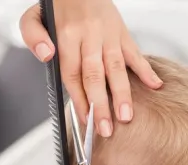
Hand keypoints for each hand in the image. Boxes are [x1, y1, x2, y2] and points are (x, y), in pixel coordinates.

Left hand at [19, 0, 162, 136]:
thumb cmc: (59, 8)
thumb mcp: (33, 16)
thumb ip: (32, 36)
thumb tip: (46, 56)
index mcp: (67, 34)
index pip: (72, 73)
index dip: (78, 99)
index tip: (84, 119)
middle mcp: (89, 35)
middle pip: (95, 76)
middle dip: (101, 105)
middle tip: (106, 128)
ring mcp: (109, 35)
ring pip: (116, 68)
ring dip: (123, 94)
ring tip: (126, 116)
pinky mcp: (123, 33)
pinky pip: (136, 53)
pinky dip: (146, 70)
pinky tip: (155, 86)